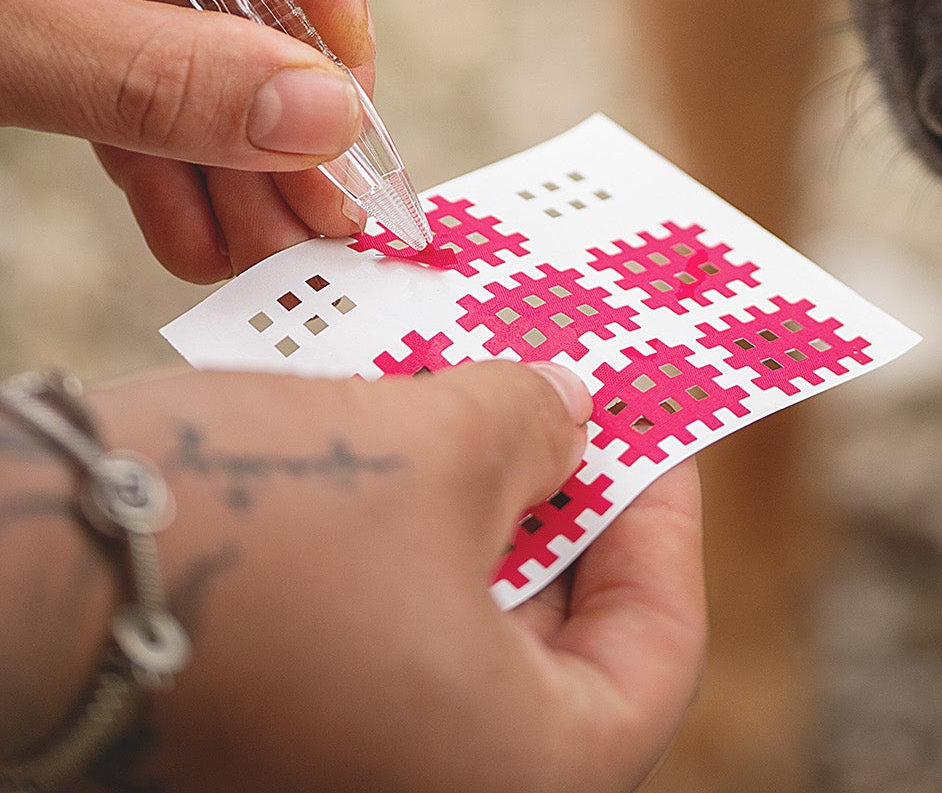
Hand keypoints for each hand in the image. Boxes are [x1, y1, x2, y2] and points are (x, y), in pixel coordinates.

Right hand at [78, 364, 704, 792]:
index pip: (649, 664)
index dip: (663, 534)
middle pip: (554, 657)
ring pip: (457, 644)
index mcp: (508, 776)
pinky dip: (406, 551)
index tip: (655, 436)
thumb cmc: (251, 526)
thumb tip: (571, 414)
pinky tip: (399, 447)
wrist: (32, 569)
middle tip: (572, 407)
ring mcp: (339, 769)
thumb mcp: (434, 447)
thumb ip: (535, 426)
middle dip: (566, 515)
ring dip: (481, 521)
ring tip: (485, 401)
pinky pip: (378, 645)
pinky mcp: (271, 735)